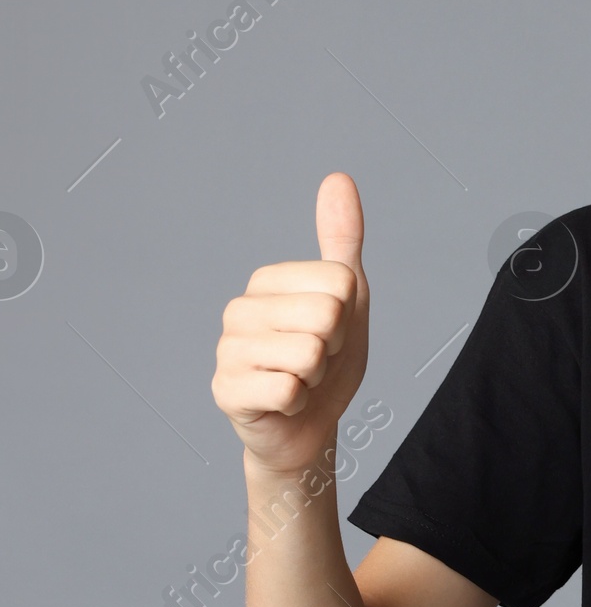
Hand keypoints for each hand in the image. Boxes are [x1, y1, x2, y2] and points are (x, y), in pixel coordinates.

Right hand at [212, 173, 368, 476]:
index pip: (340, 282)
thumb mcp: (347, 297)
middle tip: (316, 361)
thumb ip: (342, 239)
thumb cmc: (327, 361)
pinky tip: (284, 404)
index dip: (348, 316)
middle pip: (326, 316)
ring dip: (317, 377)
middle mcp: (239, 309)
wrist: (309, 428)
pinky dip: (299, 404)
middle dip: (334, 348)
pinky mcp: (226, 391)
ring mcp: (228, 350)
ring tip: (300, 380)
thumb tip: (339, 178)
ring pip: (309, 353)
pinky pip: (288, 389)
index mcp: (267, 280)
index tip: (331, 333)